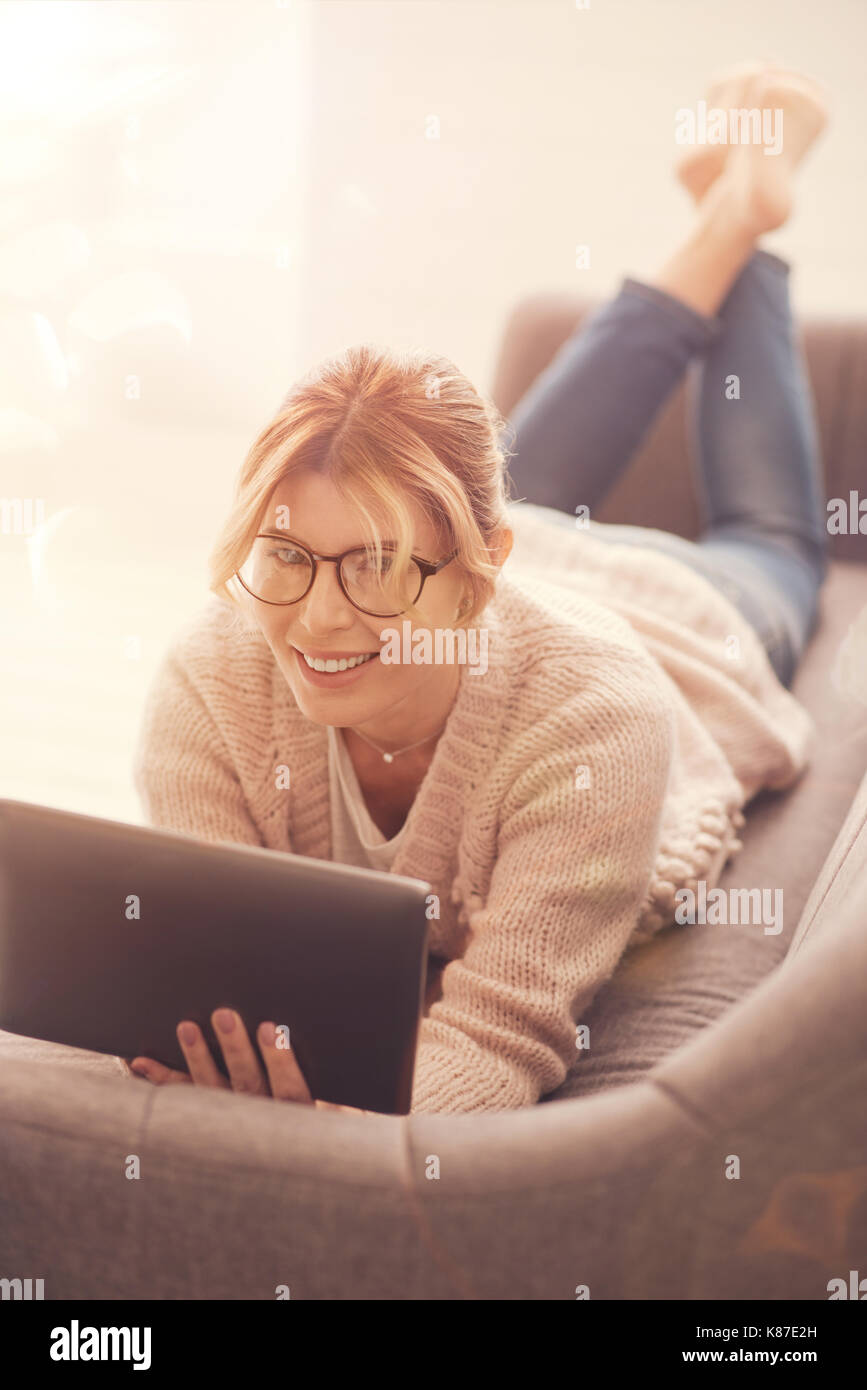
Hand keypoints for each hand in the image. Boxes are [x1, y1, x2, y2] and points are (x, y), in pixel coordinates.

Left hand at [128, 1009, 366, 1113]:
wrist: (296, 1182)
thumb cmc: (322, 1135)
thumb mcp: (343, 1116)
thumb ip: (339, 1089)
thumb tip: (341, 1041)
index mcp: (301, 1119)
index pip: (292, 1090)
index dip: (280, 1061)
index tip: (271, 1028)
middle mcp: (264, 1125)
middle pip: (248, 1087)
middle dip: (234, 1049)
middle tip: (223, 1015)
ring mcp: (232, 1127)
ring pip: (212, 1094)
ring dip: (197, 1059)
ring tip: (186, 1027)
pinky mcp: (207, 1125)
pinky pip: (182, 1105)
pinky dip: (161, 1081)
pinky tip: (140, 1062)